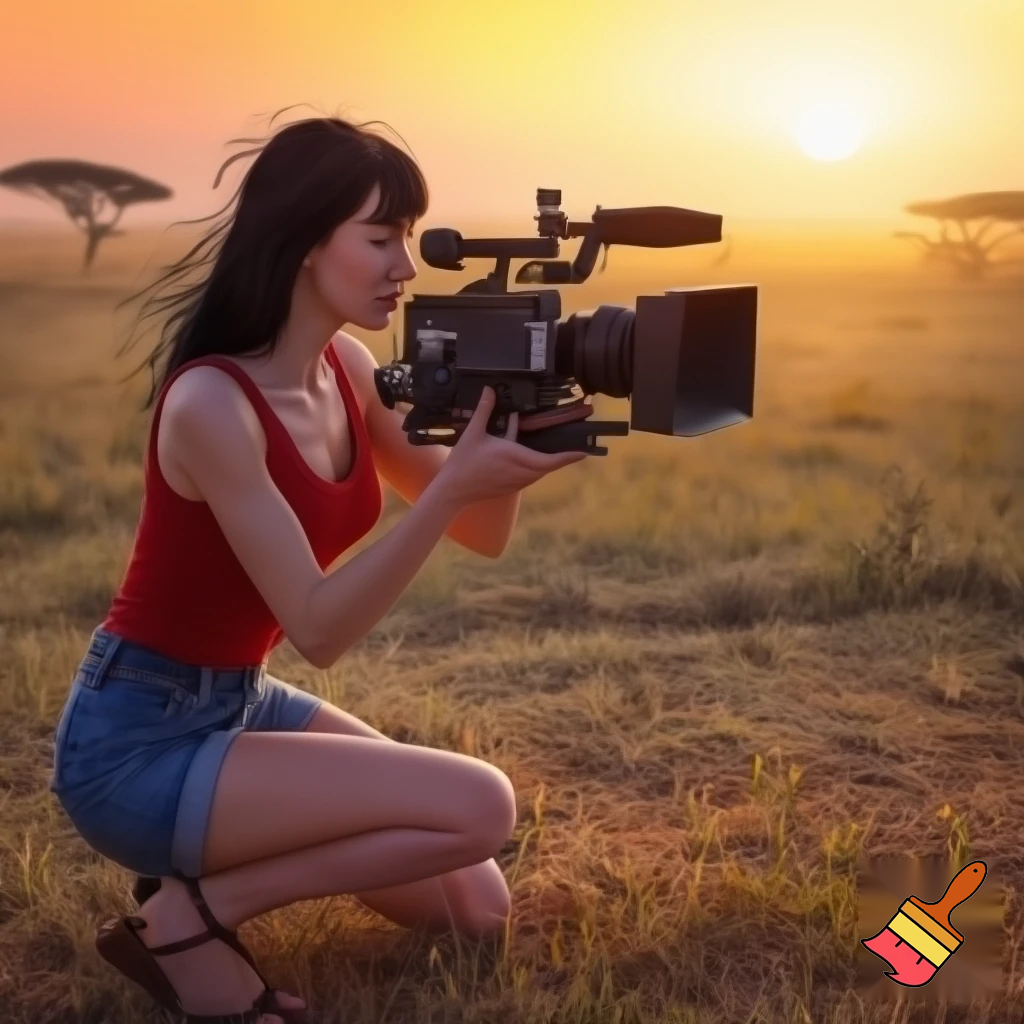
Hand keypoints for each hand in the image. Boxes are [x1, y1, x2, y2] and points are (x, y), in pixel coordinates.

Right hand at [436, 387, 586, 507]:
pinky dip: (534, 466)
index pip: (549, 460)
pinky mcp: (511, 487)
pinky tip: (527, 455)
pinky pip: (529, 476)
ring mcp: (517, 482)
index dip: (568, 457)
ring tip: (557, 450)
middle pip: (548, 466)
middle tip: (574, 446)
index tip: (583, 452)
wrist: (454, 490)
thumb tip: (490, 389)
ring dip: (547, 461)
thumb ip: (484, 410)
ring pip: (539, 472)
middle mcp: (520, 472)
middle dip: (561, 457)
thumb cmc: (464, 462)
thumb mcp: (474, 432)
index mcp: (515, 456)